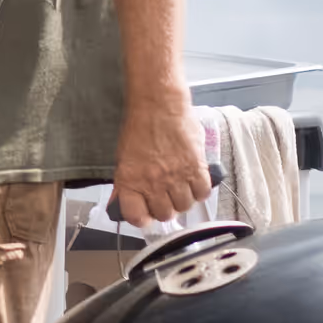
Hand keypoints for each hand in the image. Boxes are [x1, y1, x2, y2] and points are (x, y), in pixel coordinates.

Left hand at [110, 95, 210, 230]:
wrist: (159, 104)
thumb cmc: (139, 126)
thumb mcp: (124, 156)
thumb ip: (125, 182)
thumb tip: (120, 201)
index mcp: (131, 180)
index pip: (136, 216)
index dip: (142, 218)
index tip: (146, 214)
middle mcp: (154, 183)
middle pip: (165, 214)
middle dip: (165, 208)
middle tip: (166, 197)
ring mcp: (176, 177)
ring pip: (185, 206)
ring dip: (183, 200)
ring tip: (181, 188)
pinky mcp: (196, 168)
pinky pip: (202, 193)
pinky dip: (199, 191)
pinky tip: (194, 181)